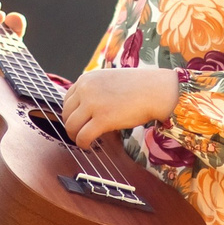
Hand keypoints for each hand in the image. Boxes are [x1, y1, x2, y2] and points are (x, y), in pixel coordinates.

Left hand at [60, 67, 180, 145]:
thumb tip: (85, 111)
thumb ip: (95, 91)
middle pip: (66, 114)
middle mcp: (86, 89)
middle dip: (72, 126)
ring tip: (84, 140)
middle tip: (81, 134)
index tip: (79, 122)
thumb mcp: (109, 81)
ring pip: (71, 126)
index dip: (72, 114)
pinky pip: (82, 136)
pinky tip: (89, 145)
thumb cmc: (138, 87)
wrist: (156, 90)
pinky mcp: (102, 119)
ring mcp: (93, 104)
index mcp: (87, 79)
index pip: (67, 100)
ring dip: (75, 136)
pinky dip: (83, 144)